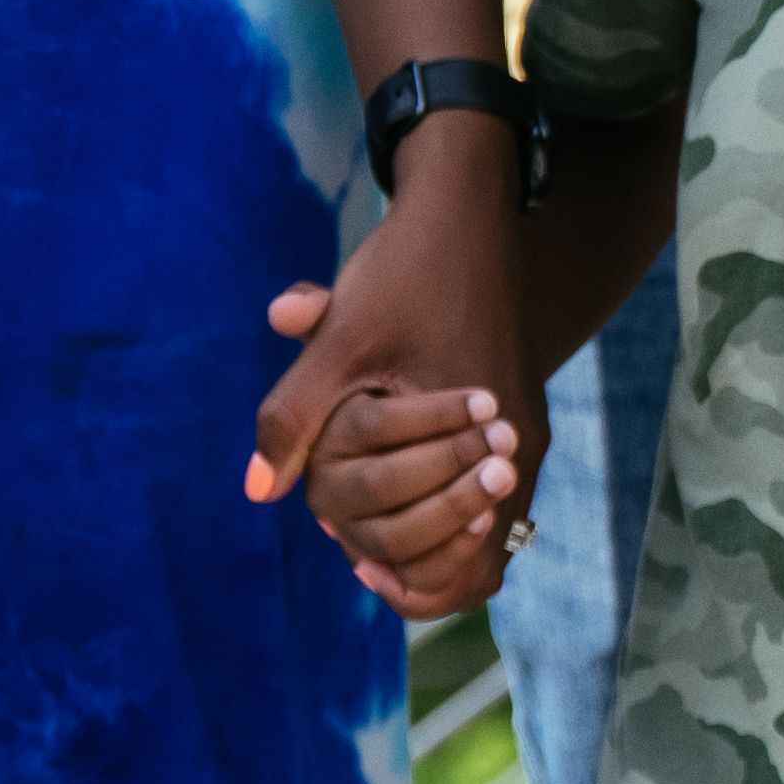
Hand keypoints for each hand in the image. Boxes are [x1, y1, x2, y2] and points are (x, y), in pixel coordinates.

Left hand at [257, 162, 530, 610]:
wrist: (467, 211)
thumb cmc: (403, 273)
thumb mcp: (339, 342)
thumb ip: (297, 418)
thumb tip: (258, 491)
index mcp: (482, 426)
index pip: (456, 543)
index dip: (407, 572)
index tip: (360, 563)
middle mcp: (518, 437)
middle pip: (480, 546)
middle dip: (420, 560)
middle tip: (368, 566)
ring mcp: (525, 426)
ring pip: (494, 525)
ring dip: (438, 540)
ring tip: (380, 555)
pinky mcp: (521, 414)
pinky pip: (497, 492)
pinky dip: (455, 513)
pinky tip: (406, 508)